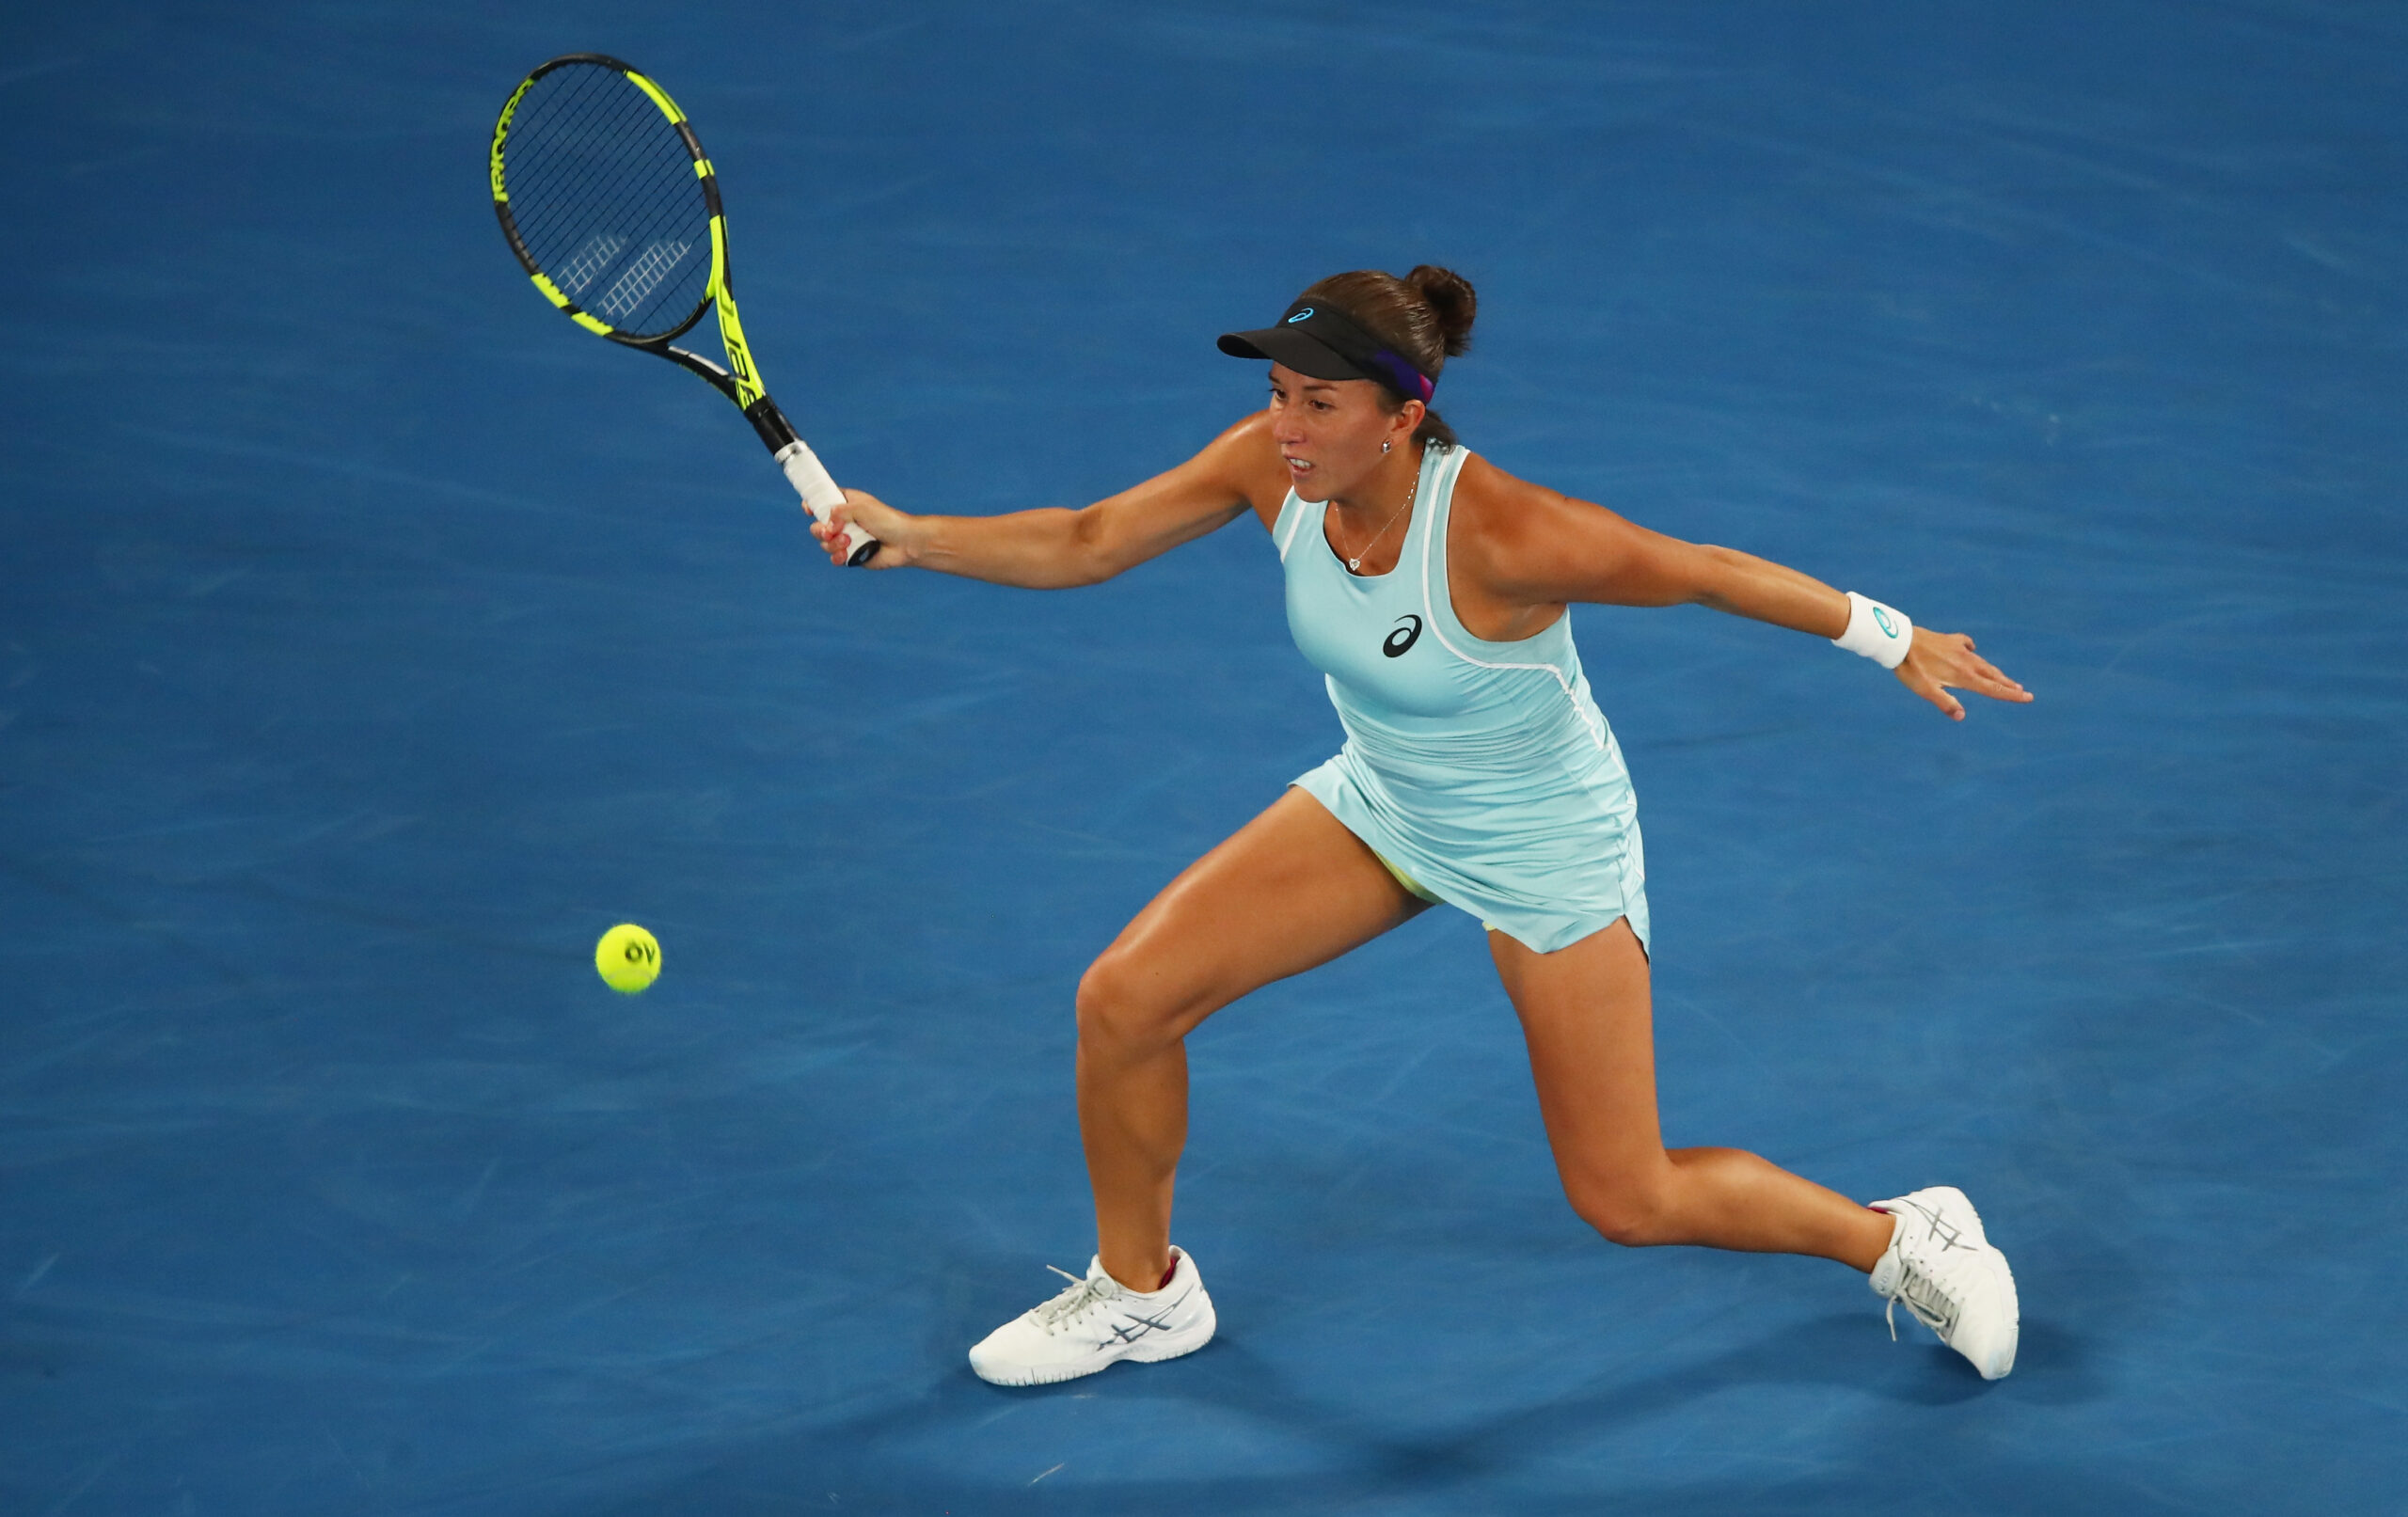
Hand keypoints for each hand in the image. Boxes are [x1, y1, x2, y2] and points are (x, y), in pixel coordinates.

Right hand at [809, 488, 915, 569]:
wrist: (904, 543)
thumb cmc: (887, 520)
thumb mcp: (861, 507)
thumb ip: (839, 511)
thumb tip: (827, 521)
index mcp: (846, 504)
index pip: (823, 502)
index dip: (813, 505)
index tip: (808, 509)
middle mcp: (844, 521)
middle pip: (818, 525)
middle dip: (820, 530)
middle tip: (830, 531)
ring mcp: (847, 538)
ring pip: (825, 543)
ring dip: (833, 543)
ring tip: (848, 542)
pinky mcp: (851, 555)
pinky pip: (834, 557)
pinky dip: (837, 556)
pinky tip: (846, 554)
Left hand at [1897, 627, 2031, 720]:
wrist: (1901, 641)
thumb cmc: (1911, 668)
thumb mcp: (1925, 690)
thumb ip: (1944, 703)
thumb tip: (1961, 716)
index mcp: (1963, 676)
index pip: (1992, 688)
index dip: (2010, 695)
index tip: (2028, 698)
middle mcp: (1966, 661)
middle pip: (1992, 675)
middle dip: (2007, 684)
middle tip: (2021, 690)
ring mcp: (1959, 649)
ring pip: (1982, 662)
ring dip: (1994, 671)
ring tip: (2003, 676)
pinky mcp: (1949, 640)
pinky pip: (1966, 644)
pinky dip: (1972, 649)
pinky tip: (1972, 649)